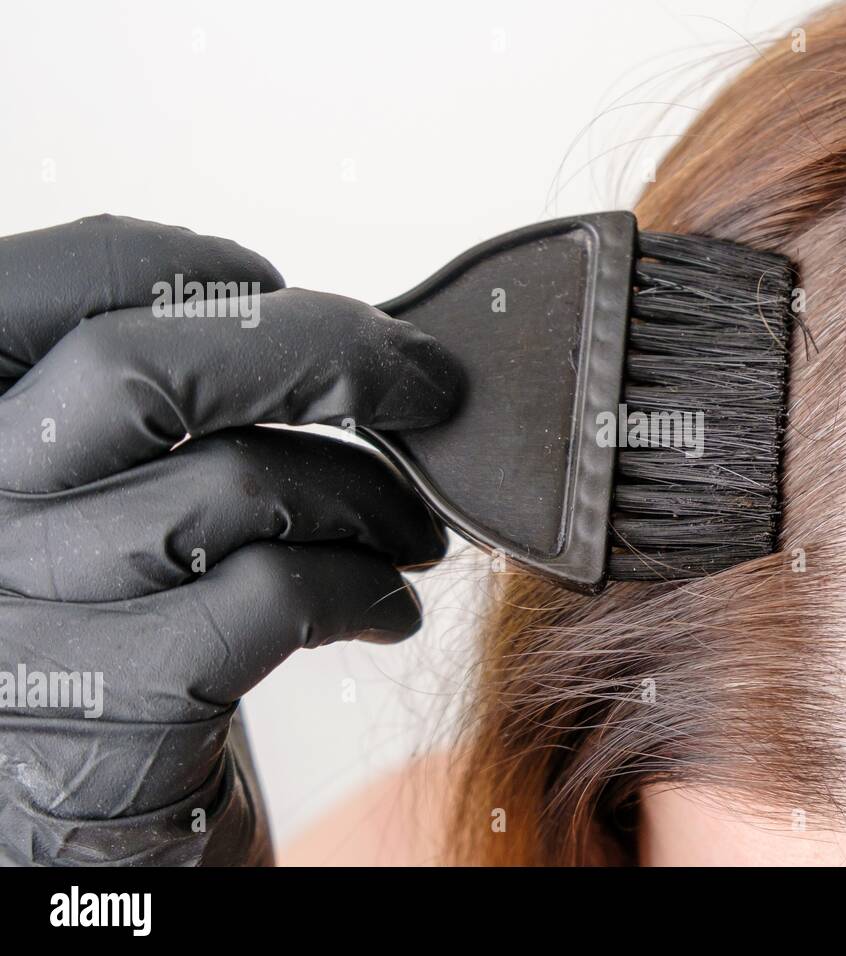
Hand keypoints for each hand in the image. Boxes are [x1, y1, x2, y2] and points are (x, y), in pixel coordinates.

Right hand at [0, 215, 455, 864]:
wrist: (86, 812)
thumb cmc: (115, 626)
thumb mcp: (99, 496)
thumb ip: (161, 408)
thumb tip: (324, 328)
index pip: (45, 290)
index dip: (175, 266)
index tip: (271, 285)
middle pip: (146, 367)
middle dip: (327, 353)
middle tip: (421, 383)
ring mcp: (23, 615)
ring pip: (235, 485)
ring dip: (371, 496)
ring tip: (416, 526)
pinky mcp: (109, 709)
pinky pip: (274, 597)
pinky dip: (365, 588)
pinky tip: (389, 606)